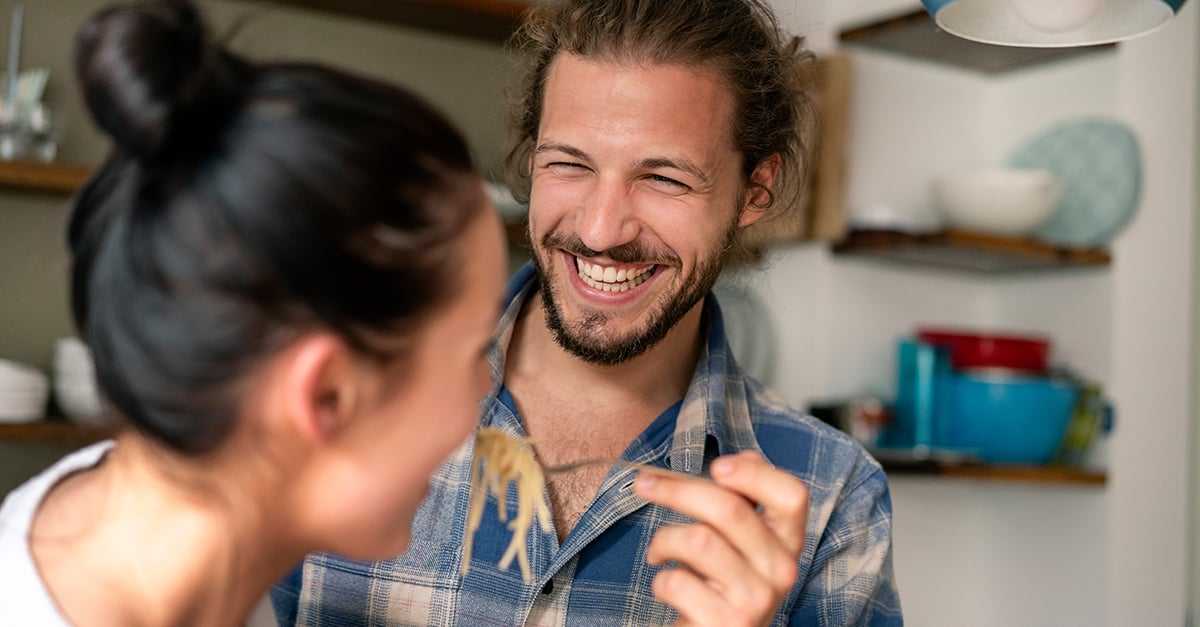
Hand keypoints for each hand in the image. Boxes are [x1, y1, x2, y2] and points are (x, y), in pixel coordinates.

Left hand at [633, 451, 808, 626]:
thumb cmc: (722, 586)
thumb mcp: (741, 546)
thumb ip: (745, 505)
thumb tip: (746, 457)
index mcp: (788, 544)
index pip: (792, 495)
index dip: (755, 474)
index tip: (717, 466)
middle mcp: (781, 571)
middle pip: (730, 508)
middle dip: (676, 489)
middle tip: (643, 484)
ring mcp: (756, 600)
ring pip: (697, 540)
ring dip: (663, 540)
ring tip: (658, 552)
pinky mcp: (725, 623)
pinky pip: (678, 581)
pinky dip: (660, 581)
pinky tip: (667, 587)